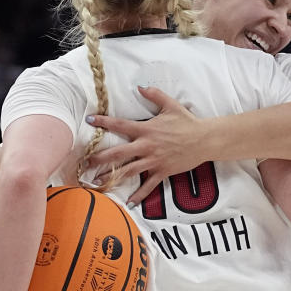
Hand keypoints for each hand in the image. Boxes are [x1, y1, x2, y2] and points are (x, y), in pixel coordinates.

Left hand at [86, 86, 209, 203]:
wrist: (205, 140)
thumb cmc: (188, 122)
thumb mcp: (172, 105)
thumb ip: (155, 95)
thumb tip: (140, 87)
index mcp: (146, 129)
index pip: (120, 125)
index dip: (104, 122)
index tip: (89, 120)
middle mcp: (147, 146)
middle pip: (118, 153)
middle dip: (100, 158)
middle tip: (85, 162)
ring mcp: (154, 161)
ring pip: (128, 171)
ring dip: (112, 177)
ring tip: (96, 182)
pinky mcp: (162, 172)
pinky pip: (148, 185)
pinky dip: (139, 195)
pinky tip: (129, 203)